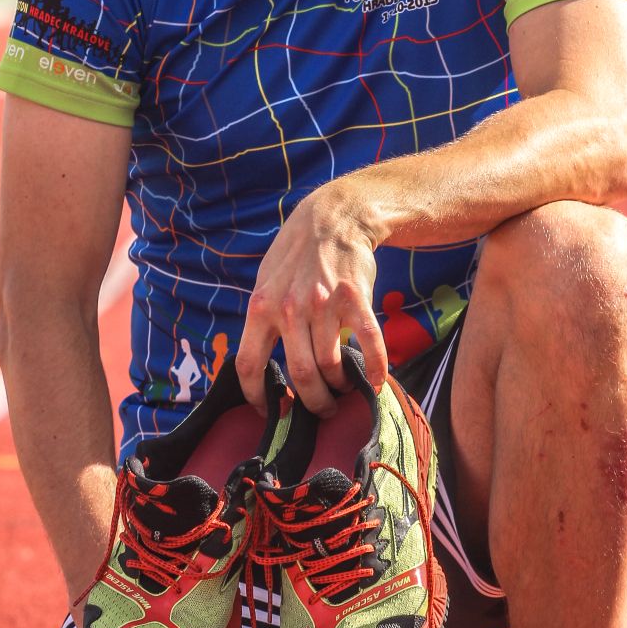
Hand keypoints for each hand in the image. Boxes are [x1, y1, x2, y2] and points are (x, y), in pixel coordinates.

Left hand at [236, 181, 386, 415]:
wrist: (333, 218)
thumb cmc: (296, 253)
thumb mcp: (265, 280)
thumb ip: (262, 317)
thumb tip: (257, 359)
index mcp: (261, 307)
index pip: (250, 364)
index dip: (258, 396)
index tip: (271, 409)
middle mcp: (290, 309)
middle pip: (301, 375)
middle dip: (313, 402)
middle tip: (323, 410)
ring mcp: (324, 304)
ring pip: (332, 366)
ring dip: (340, 385)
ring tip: (344, 387)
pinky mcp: (356, 300)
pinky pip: (369, 343)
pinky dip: (376, 369)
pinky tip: (377, 382)